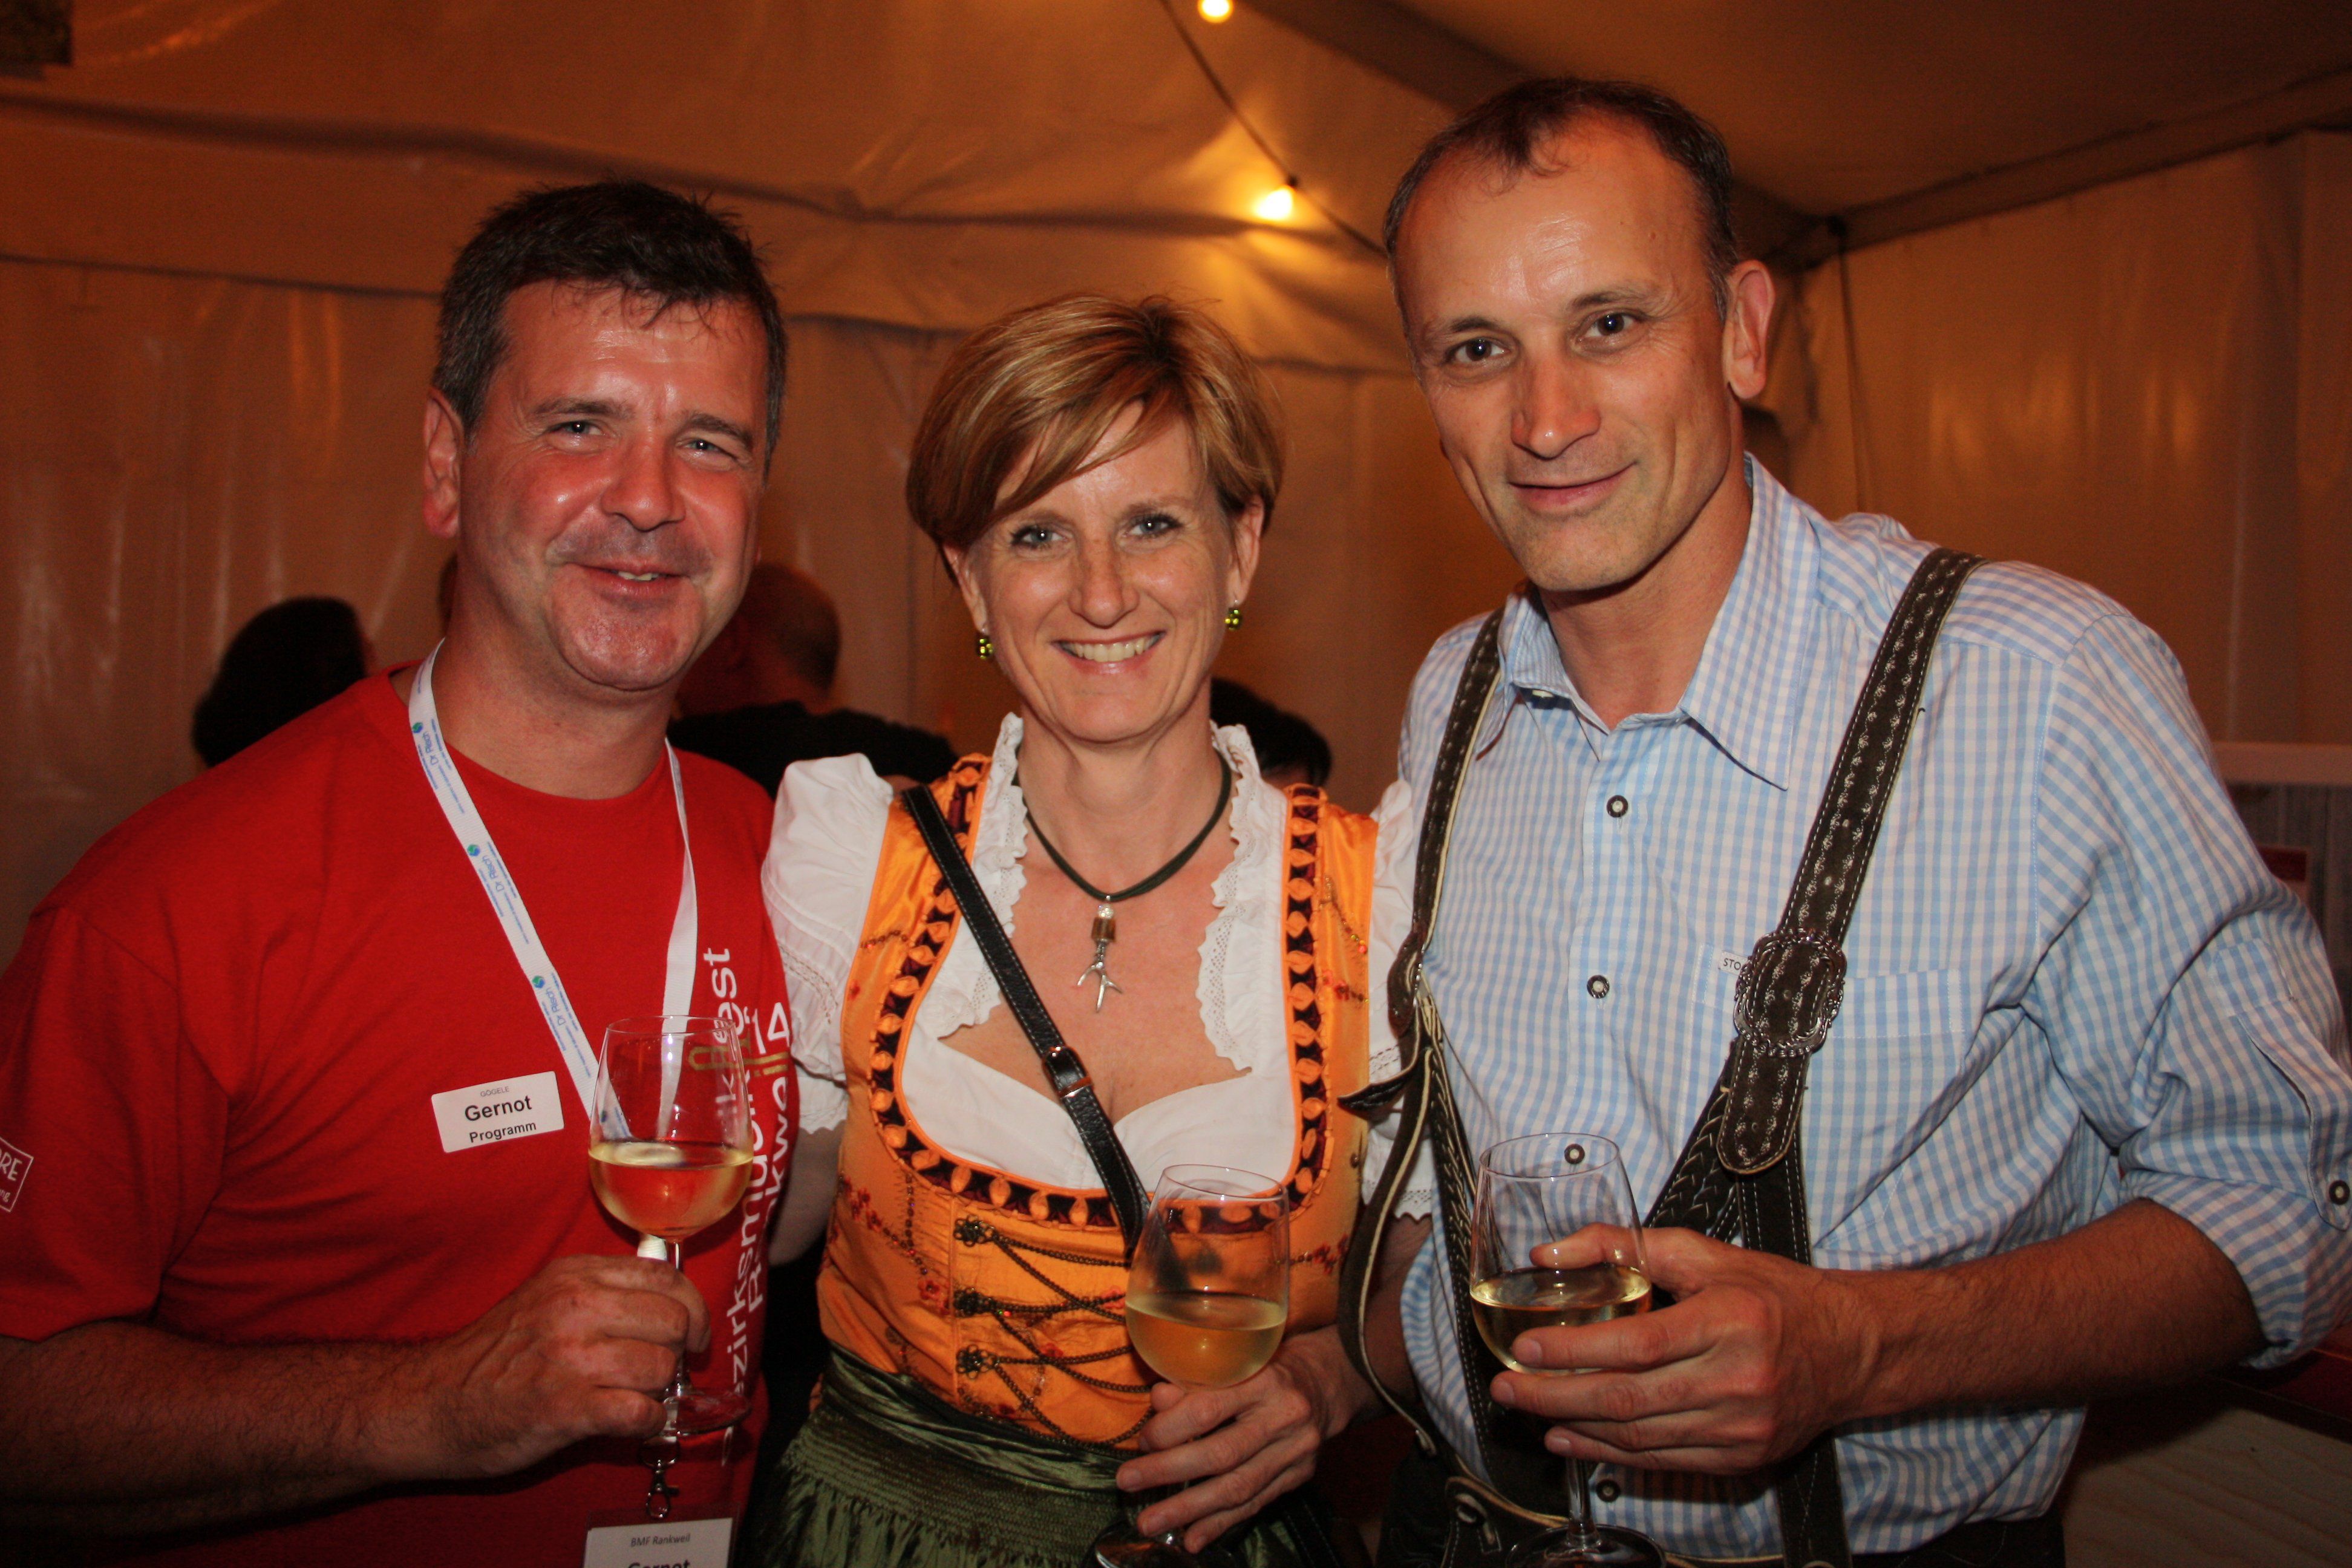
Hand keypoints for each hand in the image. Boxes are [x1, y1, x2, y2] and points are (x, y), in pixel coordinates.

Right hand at [383, 1254, 711, 1480]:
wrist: (431, 1403)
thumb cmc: (492, 1356)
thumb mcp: (544, 1297)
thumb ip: (602, 1291)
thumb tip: (669, 1302)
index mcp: (574, 1275)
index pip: (667, 1278)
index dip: (693, 1308)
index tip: (693, 1332)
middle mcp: (575, 1307)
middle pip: (674, 1320)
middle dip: (677, 1351)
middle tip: (658, 1370)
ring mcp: (571, 1356)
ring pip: (661, 1367)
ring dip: (657, 1390)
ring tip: (630, 1396)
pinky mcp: (566, 1407)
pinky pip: (640, 1413)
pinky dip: (646, 1423)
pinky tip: (627, 1422)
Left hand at [1115, 1330, 1359, 1552]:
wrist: (1329, 1382)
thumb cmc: (1270, 1366)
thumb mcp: (1236, 1361)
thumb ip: (1195, 1381)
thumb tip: (1157, 1400)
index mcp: (1264, 1379)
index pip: (1210, 1408)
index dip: (1171, 1428)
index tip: (1143, 1440)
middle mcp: (1283, 1417)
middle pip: (1221, 1453)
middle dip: (1169, 1472)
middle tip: (1128, 1482)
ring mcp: (1295, 1452)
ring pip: (1238, 1488)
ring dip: (1189, 1509)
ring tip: (1151, 1521)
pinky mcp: (1298, 1477)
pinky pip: (1255, 1505)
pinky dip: (1220, 1524)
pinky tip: (1192, 1539)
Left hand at [1489, 1226, 1875, 1474]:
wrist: (1852, 1351)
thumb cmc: (1776, 1296)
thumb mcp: (1706, 1254)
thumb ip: (1625, 1245)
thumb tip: (1551, 1251)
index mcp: (1729, 1321)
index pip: (1636, 1344)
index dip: (1574, 1351)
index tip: (1525, 1347)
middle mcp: (1737, 1379)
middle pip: (1629, 1398)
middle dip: (1556, 1395)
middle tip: (1507, 1387)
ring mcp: (1741, 1427)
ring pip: (1640, 1435)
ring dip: (1576, 1426)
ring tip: (1530, 1409)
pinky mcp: (1742, 1458)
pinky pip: (1663, 1460)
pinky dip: (1611, 1453)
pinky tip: (1573, 1438)